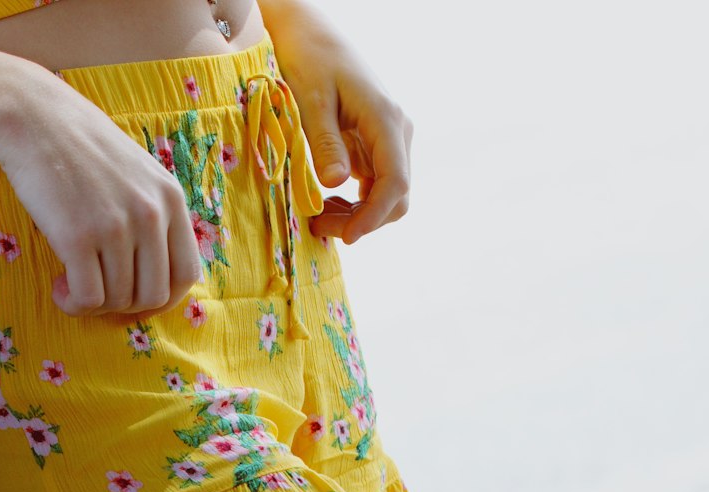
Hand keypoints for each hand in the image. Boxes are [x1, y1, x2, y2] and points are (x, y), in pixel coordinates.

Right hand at [0, 67, 205, 315]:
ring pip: (117, 300)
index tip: (135, 294)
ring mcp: (115, 226)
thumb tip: (159, 278)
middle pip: (153, 296)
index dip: (163, 296)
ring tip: (72, 282)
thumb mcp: (139, 174)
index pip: (186, 274)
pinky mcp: (78, 237)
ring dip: (93, 304)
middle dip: (125, 304)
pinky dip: (73, 304)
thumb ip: (156, 216)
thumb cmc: (83, 148)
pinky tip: (60, 288)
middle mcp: (150, 213)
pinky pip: (87, 299)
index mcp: (170, 198)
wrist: (35, 118)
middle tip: (99, 288)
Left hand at [265, 0, 412, 242]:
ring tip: (318, 216)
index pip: (395, 181)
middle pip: (397, 196)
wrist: (314, 36)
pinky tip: (327, 203)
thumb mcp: (311, 100)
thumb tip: (336, 184)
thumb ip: (325, 143)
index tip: (348, 238)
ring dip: (358, 215)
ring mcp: (390, 139)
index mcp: (385, 119)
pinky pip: (376, 186)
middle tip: (318, 224)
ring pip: (388, 195)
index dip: (374, 216)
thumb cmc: (310, 60)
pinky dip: (355, 203)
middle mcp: (397, 131)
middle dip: (363, 220)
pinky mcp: (378, 145)